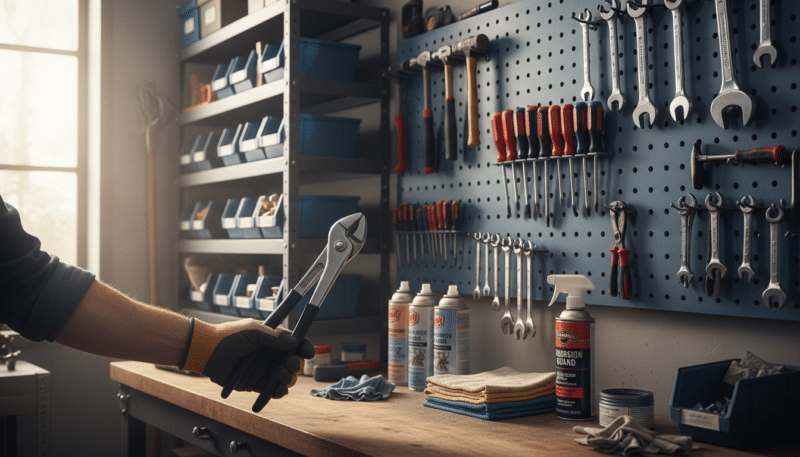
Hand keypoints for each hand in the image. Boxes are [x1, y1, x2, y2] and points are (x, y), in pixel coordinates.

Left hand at [180, 318, 313, 397]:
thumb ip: (274, 337)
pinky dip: (278, 392)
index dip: (304, 347)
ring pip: (285, 377)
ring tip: (281, 377)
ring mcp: (264, 370)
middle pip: (293, 362)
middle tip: (290, 365)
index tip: (308, 352)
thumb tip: (294, 341)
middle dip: (296, 365)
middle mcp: (270, 355)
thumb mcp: (254, 331)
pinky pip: (272, 390)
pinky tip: (279, 390)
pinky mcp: (255, 384)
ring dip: (288, 379)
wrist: (207, 352)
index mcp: (272, 340)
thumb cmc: (229, 337)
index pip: (295, 343)